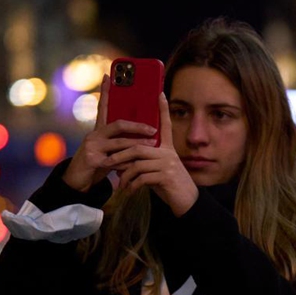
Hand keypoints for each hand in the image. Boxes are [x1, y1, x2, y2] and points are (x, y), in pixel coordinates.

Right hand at [62, 75, 158, 191]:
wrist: (78, 182)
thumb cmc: (98, 163)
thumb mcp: (110, 149)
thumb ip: (122, 141)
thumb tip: (147, 134)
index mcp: (99, 130)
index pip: (103, 107)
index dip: (106, 92)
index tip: (108, 76)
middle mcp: (94, 135)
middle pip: (118, 124)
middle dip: (138, 126)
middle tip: (154, 129)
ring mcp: (92, 146)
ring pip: (120, 142)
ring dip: (138, 143)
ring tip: (153, 144)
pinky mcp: (92, 159)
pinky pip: (115, 159)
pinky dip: (128, 161)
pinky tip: (137, 163)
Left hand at [103, 92, 198, 216]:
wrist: (186, 201)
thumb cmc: (169, 185)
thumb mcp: (158, 170)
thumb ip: (144, 163)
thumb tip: (122, 164)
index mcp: (168, 148)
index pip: (165, 124)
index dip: (163, 109)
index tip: (160, 93)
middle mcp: (169, 153)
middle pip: (139, 147)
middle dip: (120, 156)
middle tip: (108, 163)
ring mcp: (168, 164)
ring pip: (138, 164)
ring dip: (125, 174)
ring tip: (120, 183)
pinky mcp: (166, 176)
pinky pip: (142, 178)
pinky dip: (132, 185)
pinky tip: (129, 191)